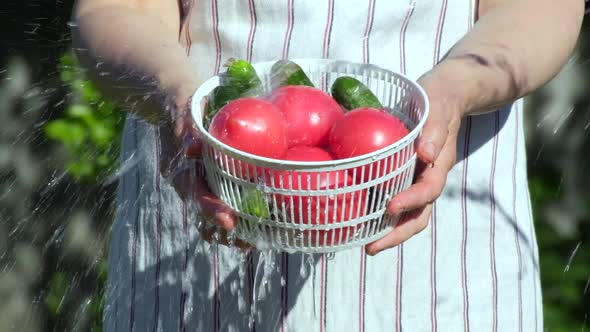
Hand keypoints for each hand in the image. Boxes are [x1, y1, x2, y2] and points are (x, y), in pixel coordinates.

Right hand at [166, 84, 250, 248]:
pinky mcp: (209, 183)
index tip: (229, 222)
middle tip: (248, 242)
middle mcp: (188, 182)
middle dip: (225, 228)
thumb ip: (187, 130)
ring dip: (231, 231)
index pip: (194, 194)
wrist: (175, 103)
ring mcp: (198, 184)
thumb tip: (193, 148)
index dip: (211, 210)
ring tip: (255, 243)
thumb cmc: (183, 106)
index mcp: (179, 169)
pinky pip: (221, 204)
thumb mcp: (183, 111)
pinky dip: (236, 217)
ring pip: (211, 215)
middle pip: (204, 212)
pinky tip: (257, 228)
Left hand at [365, 65, 464, 255]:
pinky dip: (383, 215)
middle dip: (397, 234)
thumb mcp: (438, 108)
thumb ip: (434, 131)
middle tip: (371, 248)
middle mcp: (429, 177)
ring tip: (365, 244)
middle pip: (419, 215)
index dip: (411, 201)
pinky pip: (397, 200)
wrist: (446, 96)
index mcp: (439, 164)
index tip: (391, 208)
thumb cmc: (440, 100)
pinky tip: (361, 220)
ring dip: (389, 232)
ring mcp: (419, 180)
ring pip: (409, 214)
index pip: (428, 190)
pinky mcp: (407, 177)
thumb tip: (425, 154)